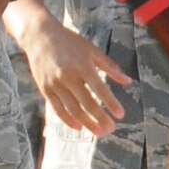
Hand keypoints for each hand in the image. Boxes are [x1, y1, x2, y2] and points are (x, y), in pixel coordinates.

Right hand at [19, 12, 131, 135]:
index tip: (120, 115)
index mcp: (83, 65)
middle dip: (100, 118)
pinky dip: (68, 120)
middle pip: (87, 103)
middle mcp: (69, 76)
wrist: (39, 36)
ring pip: (73, 109)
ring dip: (87, 123)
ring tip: (99, 132)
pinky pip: (58, 109)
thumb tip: (128, 82)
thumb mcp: (91, 50)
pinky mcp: (45, 89)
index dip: (111, 103)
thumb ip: (110, 66)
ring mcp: (55, 84)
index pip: (100, 89)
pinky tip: (79, 127)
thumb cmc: (69, 42)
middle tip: (111, 129)